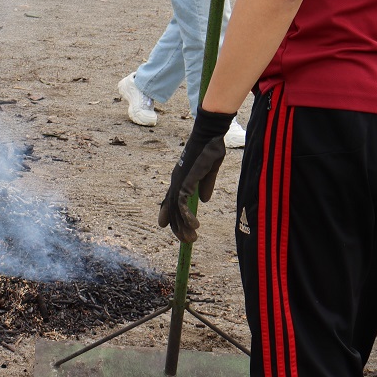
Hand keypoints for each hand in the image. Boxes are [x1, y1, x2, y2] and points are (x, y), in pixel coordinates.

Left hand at [158, 107, 233, 242]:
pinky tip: (194, 225)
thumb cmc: (210, 149)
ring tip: (191, 239)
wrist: (210, 135)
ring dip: (182, 225)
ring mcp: (179, 180)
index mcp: (181, 178)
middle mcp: (176, 180)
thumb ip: (205, 186)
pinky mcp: (185, 180)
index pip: (171, 199)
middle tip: (186, 241)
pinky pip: (182, 202)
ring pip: (175, 209)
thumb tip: (203, 200)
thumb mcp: (208, 172)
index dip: (168, 213)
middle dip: (177, 226)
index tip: (166, 226)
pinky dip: (186, 215)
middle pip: (171, 208)